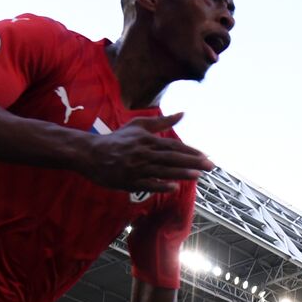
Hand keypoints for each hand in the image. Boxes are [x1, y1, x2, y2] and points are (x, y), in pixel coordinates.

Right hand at [80, 113, 213, 192]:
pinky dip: (160, 185)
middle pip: (172, 158)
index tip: (205, 156)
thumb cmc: (117, 140)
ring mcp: (136, 168)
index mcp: (147, 140)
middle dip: (192, 162)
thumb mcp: (138, 126)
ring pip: (162, 171)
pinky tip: (174, 187)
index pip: (173, 146)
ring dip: (181, 173)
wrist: (91, 154)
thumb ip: (161, 122)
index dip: (190, 151)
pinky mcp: (128, 181)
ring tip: (197, 175)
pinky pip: (147, 184)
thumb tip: (183, 114)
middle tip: (210, 166)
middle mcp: (143, 153)